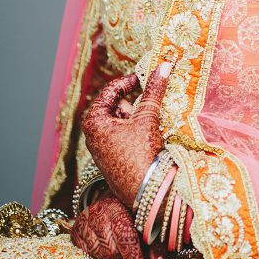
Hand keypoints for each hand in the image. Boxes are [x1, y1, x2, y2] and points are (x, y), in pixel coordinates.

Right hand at [70, 194, 148, 258]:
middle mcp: (100, 211)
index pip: (126, 237)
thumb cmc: (132, 211)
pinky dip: (97, 255)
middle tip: (131, 256)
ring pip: (99, 254)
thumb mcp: (146, 222)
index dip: (135, 258)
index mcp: (120, 207)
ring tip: (119, 249)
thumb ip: (154, 245)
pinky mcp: (76, 229)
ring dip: (111, 258)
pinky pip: (86, 253)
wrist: (111, 195)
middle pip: (111, 250)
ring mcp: (85, 220)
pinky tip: (104, 246)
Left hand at [82, 62, 172, 208]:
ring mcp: (102, 148)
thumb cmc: (140, 153)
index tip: (147, 76)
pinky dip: (137, 128)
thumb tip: (165, 65)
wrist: (146, 193)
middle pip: (116, 105)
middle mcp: (93, 134)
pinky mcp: (113, 158)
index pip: (110, 90)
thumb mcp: (147, 117)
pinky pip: (124, 135)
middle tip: (152, 94)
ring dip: (138, 114)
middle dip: (135, 100)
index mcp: (93, 121)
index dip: (130, 81)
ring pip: (122, 120)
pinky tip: (151, 131)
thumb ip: (154, 89)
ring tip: (154, 115)